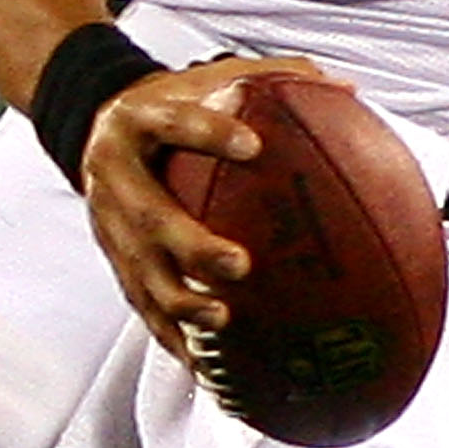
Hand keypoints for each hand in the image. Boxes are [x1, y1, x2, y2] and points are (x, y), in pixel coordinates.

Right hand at [78, 53, 347, 360]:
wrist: (100, 128)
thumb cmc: (175, 105)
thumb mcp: (212, 78)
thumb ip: (275, 79)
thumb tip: (348, 90)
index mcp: (141, 121)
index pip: (172, 122)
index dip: (209, 134)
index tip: (254, 146)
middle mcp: (117, 176)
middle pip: (149, 217)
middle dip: (193, 245)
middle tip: (240, 264)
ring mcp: (111, 225)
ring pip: (140, 272)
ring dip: (181, 303)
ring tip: (222, 321)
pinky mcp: (117, 262)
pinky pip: (143, 307)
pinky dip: (175, 339)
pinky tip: (207, 368)